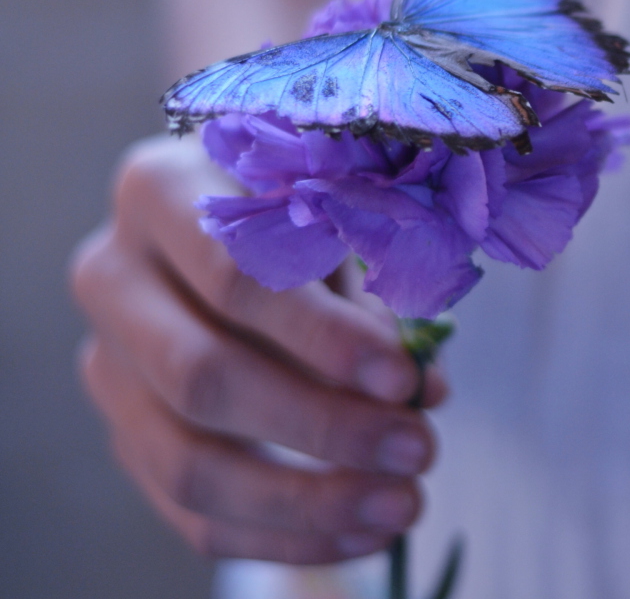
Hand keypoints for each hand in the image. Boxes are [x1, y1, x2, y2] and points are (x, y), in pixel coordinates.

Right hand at [70, 134, 446, 564]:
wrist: (232, 221)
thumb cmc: (303, 207)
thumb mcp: (340, 218)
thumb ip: (375, 292)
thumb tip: (422, 392)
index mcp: (161, 191)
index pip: (235, 277)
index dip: (322, 336)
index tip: (404, 377)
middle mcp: (113, 277)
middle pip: (202, 377)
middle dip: (322, 426)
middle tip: (418, 448)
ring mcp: (108, 365)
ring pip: (188, 462)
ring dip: (306, 500)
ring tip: (401, 503)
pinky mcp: (126, 434)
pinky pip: (192, 513)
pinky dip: (283, 535)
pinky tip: (361, 531)